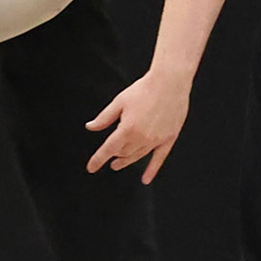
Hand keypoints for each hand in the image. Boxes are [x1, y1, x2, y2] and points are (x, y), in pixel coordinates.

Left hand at [85, 69, 190, 183]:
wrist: (170, 82)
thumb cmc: (144, 89)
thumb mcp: (119, 102)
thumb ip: (104, 118)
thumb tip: (90, 127)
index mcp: (127, 128)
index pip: (108, 149)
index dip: (97, 160)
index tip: (91, 168)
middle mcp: (142, 137)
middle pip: (123, 153)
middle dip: (114, 155)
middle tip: (110, 156)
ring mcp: (156, 139)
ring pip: (138, 156)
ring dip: (127, 160)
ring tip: (119, 163)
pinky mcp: (168, 138)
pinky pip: (159, 158)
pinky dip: (152, 170)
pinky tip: (146, 179)